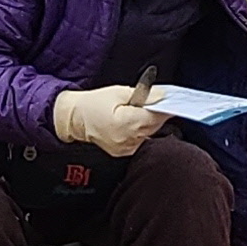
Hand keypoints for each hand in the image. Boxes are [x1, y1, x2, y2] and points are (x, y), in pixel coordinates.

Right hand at [52, 84, 169, 157]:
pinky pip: (141, 141)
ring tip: (137, 112)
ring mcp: (125, 149)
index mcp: (126, 123)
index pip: (156, 117)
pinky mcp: (124, 153)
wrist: (74, 119)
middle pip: (155, 126)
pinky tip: (133, 123)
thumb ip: (144, 94)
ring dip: (149, 123)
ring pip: (150, 134)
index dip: (166, 108)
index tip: (172, 102)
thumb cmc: (93, 104)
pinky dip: (142, 131)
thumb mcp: (119, 92)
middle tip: (153, 103)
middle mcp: (127, 139)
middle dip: (157, 114)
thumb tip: (164, 95)